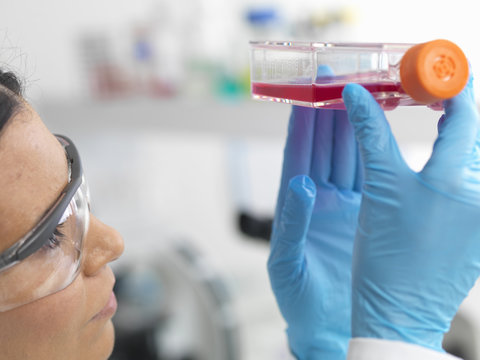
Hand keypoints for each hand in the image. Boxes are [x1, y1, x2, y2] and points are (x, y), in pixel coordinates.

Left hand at [268, 105, 361, 358]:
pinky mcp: (365, 215)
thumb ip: (292, 223)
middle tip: (337, 81)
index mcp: (292, 207)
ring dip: (353, 126)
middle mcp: (317, 199)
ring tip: (361, 95)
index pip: (297, 156)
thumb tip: (301, 185)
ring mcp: (342, 205)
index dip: (301, 125)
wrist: (327, 325)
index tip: (304, 94)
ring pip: (347, 156)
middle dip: (328, 114)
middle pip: (324, 148)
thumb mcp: (287, 263)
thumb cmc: (297, 299)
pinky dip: (374, 153)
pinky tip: (380, 132)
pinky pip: (369, 177)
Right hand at [342, 76, 479, 351]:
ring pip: (470, 157)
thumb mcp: (377, 190)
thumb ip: (371, 134)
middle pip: (471, 133)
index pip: (464, 115)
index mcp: (458, 182)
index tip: (428, 76)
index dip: (447, 88)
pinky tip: (428, 165)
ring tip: (424, 123)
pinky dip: (450, 162)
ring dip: (449, 135)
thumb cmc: (385, 260)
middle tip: (421, 95)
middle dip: (448, 108)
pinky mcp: (479, 229)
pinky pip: (469, 180)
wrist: (398, 313)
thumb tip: (357, 95)